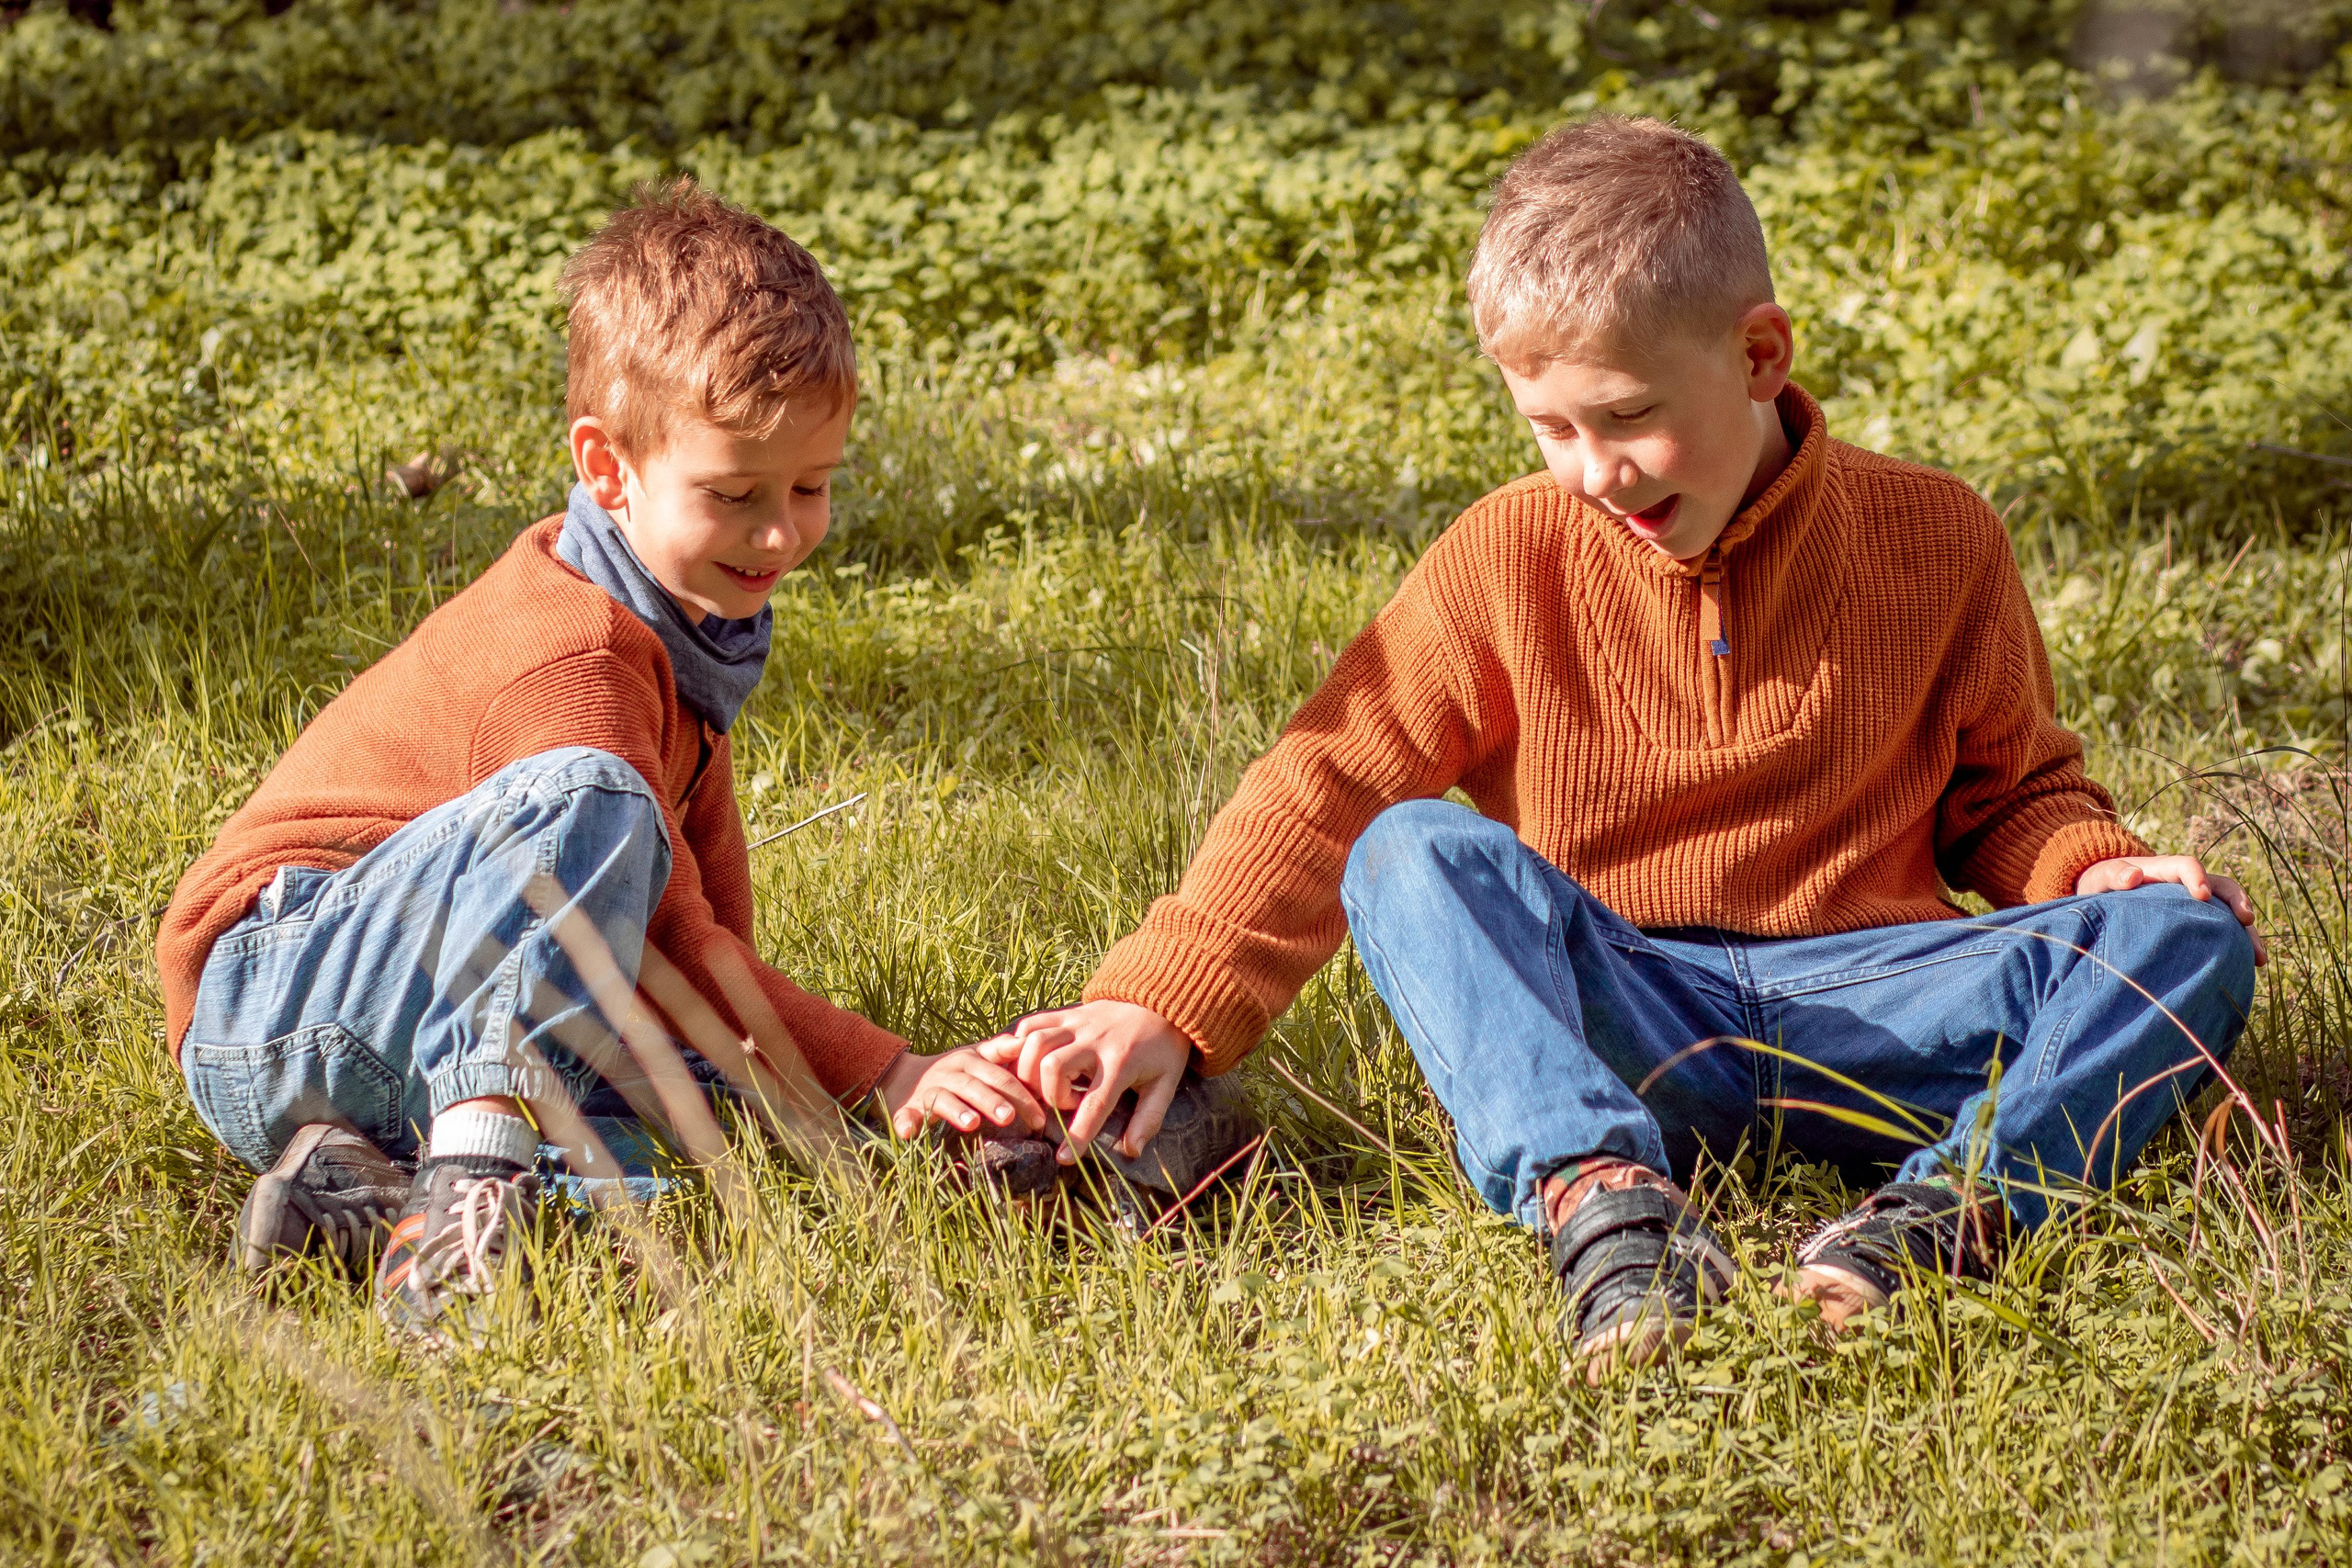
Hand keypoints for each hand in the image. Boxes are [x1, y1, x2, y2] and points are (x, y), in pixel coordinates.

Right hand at [877, 1046, 1047, 1140]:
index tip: (1040, 1113)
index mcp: (972, 1061)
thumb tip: (1026, 1041)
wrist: (905, 1077)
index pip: (1000, 1075)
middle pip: (974, 1085)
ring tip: (972, 1123)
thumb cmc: (956, 1071)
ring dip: (957, 1110)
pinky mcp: (908, 1107)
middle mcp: (951, 1073)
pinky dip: (905, 1122)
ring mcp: (929, 1090)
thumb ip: (1002, 1050)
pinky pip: (905, 1115)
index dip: (1020, 1091)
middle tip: (1010, 1117)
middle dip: (993, 1100)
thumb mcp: (978, 1057)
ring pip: (943, 1098)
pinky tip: (907, 1133)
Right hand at [974, 1000, 1194, 1161]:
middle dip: (1050, 1094)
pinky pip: (1032, 1023)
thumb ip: (1149, 1118)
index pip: (1095, 1104)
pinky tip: (1029, 1061)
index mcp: (1121, 1064)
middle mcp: (1094, 1042)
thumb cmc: (1162, 1048)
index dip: (1078, 1134)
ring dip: (1031, 1069)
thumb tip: (1132, 1151)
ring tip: (1046, 1084)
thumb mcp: (1165, 1084)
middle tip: (1067, 1102)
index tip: (1063, 1159)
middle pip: (1052, 1066)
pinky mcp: (1066, 1014)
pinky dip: (1021, 1043)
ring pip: (1036, 1042)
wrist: (1161, 1000)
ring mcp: (1077, 1024)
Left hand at [2076, 855, 2267, 965]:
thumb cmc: (2103, 884)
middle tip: (2246, 920)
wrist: (2105, 894)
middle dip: (2238, 902)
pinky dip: (2238, 946)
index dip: (2197, 877)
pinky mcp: (2200, 922)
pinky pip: (2224, 931)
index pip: (2187, 865)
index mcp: (2164, 870)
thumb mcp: (2101, 877)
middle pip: (2222, 887)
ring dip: (2248, 933)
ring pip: (2230, 913)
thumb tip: (2132, 877)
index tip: (2201, 895)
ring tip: (2258, 959)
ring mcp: (2198, 904)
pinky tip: (2248, 969)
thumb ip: (2113, 875)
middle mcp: (2188, 884)